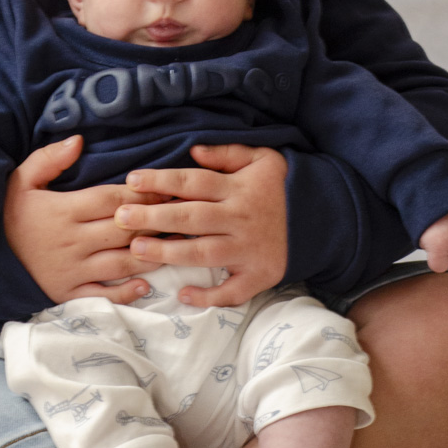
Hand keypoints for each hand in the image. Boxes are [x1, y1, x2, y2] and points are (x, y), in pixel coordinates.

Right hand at [2, 135, 170, 303]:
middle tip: (181, 213)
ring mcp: (71, 270)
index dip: (143, 192)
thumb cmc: (12, 214)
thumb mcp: (21, 180)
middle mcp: (71, 241)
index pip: (112, 199)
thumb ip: (49, 159)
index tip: (166, 186)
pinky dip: (125, 292)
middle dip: (155, 220)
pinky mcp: (68, 292)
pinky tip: (146, 284)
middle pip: (123, 229)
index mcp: (64, 211)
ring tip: (174, 245)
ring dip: (150, 254)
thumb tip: (78, 140)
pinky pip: (102, 294)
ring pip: (120, 261)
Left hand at [113, 143, 288, 308]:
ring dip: (168, 253)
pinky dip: (208, 295)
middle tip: (120, 218)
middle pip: (191, 217)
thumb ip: (227, 154)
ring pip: (203, 252)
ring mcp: (250, 249)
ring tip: (136, 250)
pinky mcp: (260, 275)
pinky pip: (232, 290)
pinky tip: (183, 295)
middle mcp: (241, 219)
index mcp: (238, 189)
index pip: (194, 182)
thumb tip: (193, 152)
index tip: (132, 180)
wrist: (327, 217)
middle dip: (153, 217)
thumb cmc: (285, 186)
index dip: (162, 180)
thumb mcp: (262, 159)